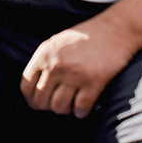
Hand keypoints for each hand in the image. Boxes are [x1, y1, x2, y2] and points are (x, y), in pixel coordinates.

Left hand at [21, 18, 139, 116]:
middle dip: (48, 107)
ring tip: (71, 104)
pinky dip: (80, 112)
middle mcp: (56, 64)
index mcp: (44, 53)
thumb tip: (35, 86)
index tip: (37, 105)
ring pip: (59, 107)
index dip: (31, 99)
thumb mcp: (57, 42)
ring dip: (64, 110)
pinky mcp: (94, 82)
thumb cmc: (86, 36)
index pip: (26, 85)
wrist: (115, 30)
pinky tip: (83, 107)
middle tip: (58, 105)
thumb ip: (45, 61)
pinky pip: (80, 108)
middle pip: (41, 99)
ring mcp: (74, 74)